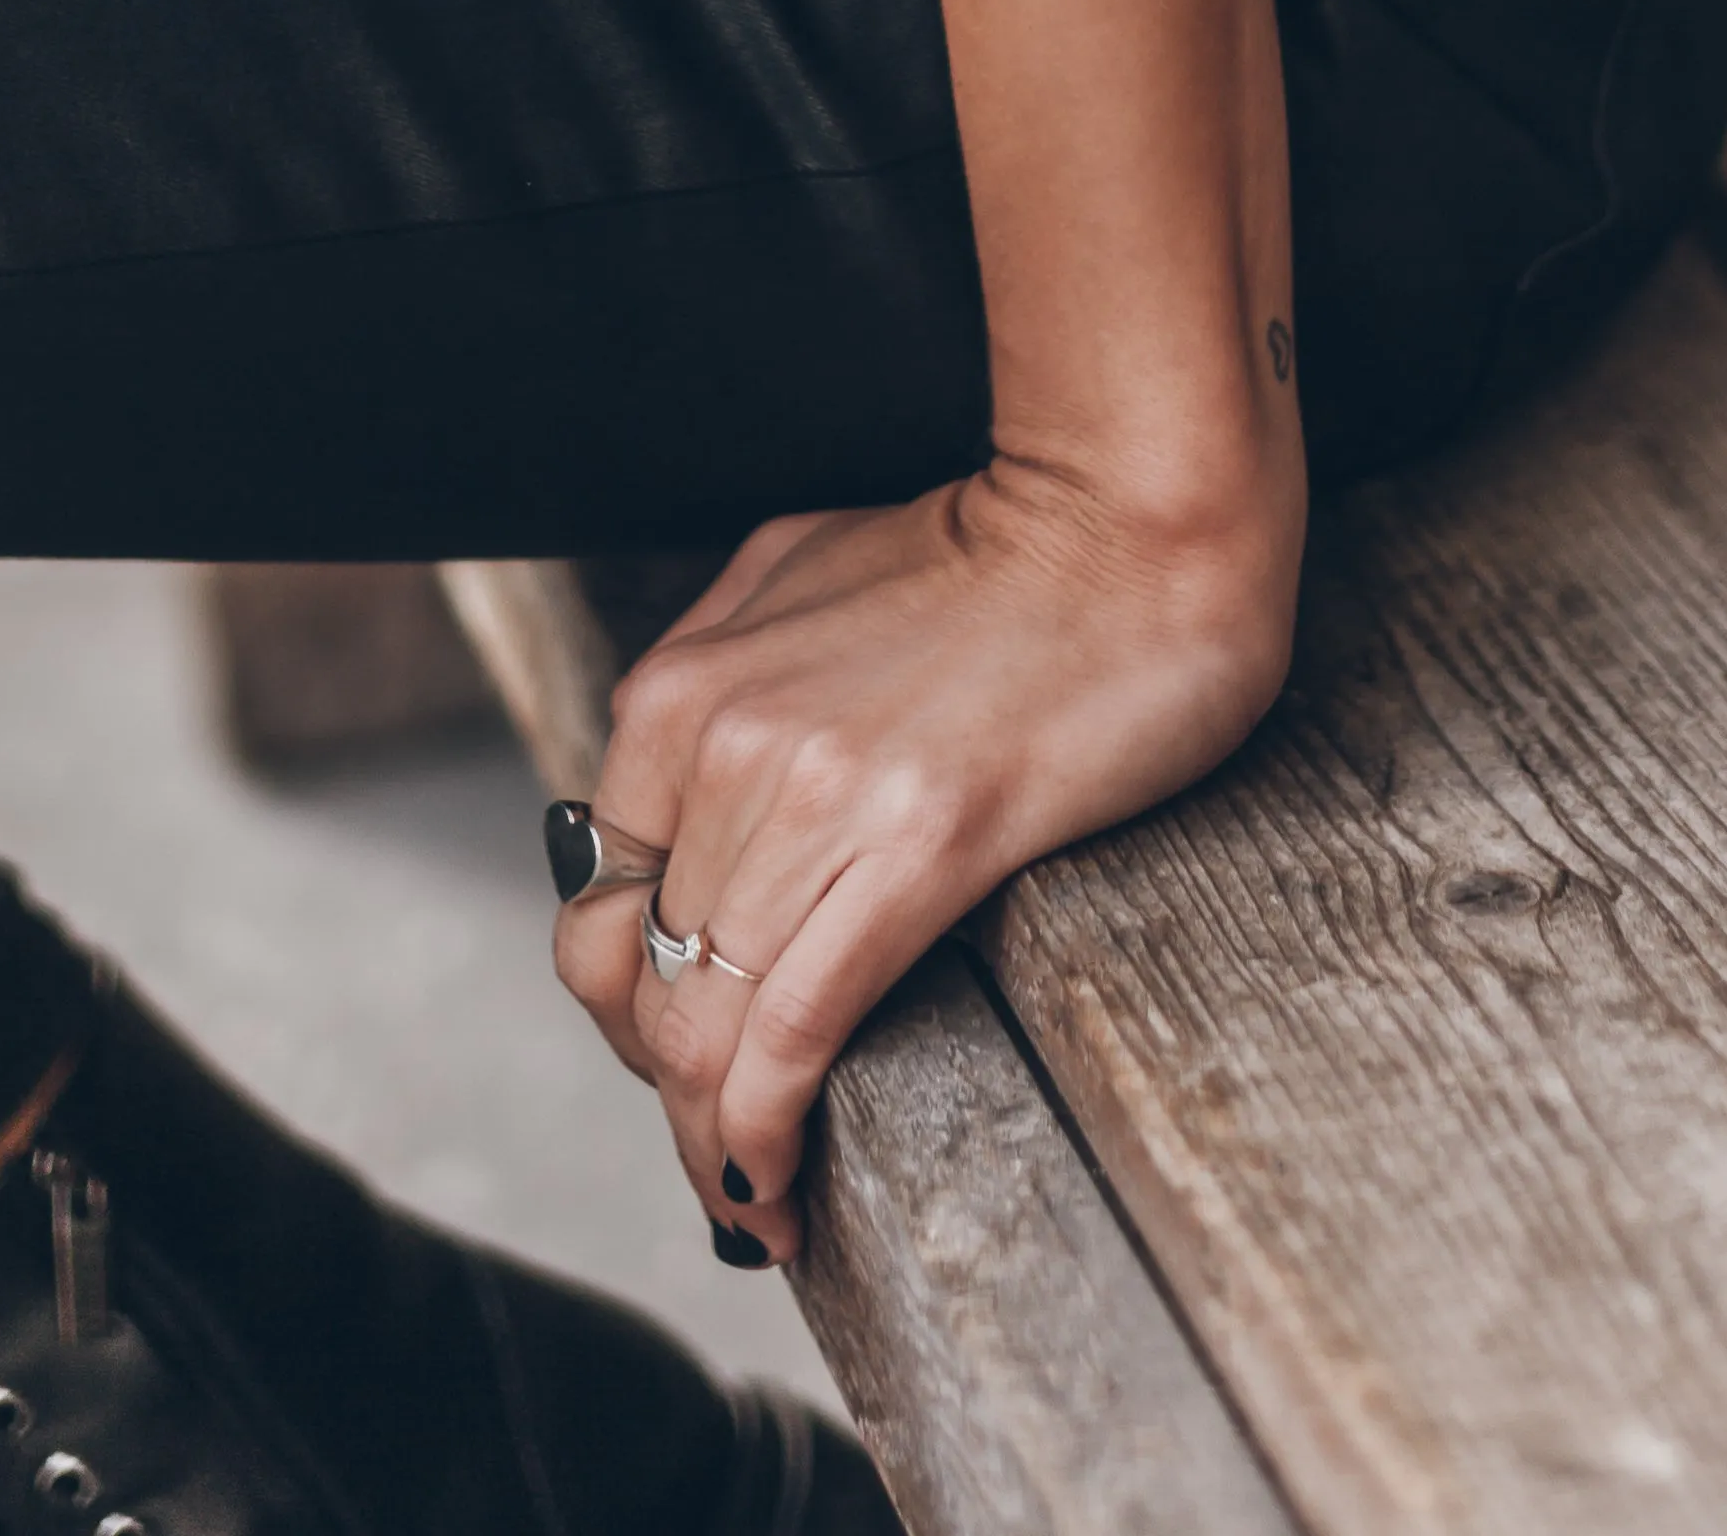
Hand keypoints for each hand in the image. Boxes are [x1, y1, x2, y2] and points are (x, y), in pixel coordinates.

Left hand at [550, 451, 1301, 1262]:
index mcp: (681, 686)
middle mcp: (720, 740)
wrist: (1131, 522)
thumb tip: (680, 791)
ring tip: (754, 1203)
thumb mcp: (799, 577)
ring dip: (716, 1147)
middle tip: (728, 1149)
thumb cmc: (993, 549)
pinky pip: (794, 1030)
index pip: (595, 904)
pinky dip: (763, 1136)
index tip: (686, 1059)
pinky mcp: (919, 845)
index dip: (632, 1010)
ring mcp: (813, 794)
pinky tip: (780, 1187)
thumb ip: (722, 678)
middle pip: (639, 986)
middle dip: (670, 1094)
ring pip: (703, 1030)